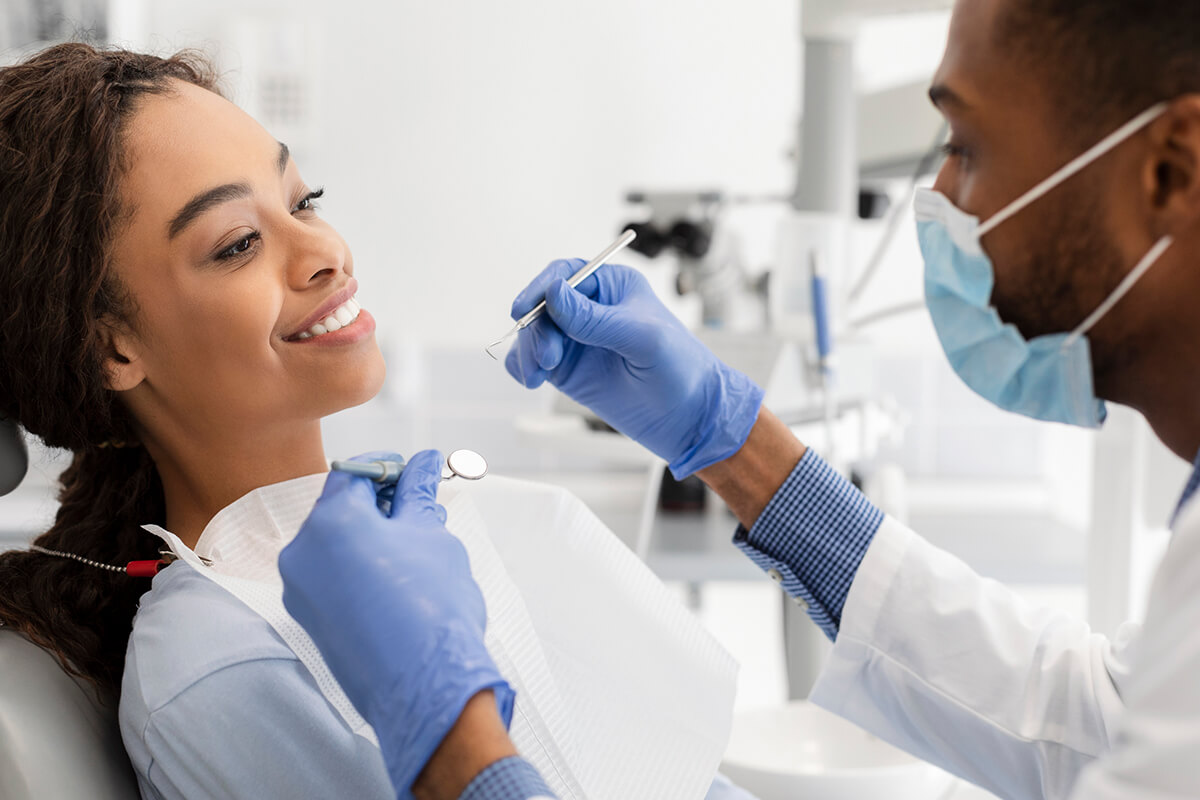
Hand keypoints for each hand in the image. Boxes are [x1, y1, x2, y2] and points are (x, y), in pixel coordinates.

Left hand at [279, 450, 513, 796]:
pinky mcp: (310, 618)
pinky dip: (361, 566)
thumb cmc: (431, 609)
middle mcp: (303, 553)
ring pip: (337, 543)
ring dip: (374, 536)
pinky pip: (332, 575)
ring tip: (419, 546)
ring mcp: (302, 590)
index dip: (388, 466)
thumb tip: (423, 466)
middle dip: (382, 503)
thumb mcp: (431, 536)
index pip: (354, 472)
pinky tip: (400, 577)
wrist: (425, 686)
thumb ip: (419, 494)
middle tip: (422, 508)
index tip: (414, 472)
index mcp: (330, 522)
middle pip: (340, 507)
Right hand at [505, 260, 763, 476]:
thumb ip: (595, 318)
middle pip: (542, 306)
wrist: (689, 418)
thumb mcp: (642, 338)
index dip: (540, 288)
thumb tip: (554, 293)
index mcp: (612, 287)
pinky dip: (523, 366)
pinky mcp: (568, 370)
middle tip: (548, 359)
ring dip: (528, 350)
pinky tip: (531, 379)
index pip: (565, 274)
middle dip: (536, 329)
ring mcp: (576, 340)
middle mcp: (590, 309)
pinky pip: (532, 360)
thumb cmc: (681, 369)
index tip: (523, 309)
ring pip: (533, 334)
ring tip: (539, 375)